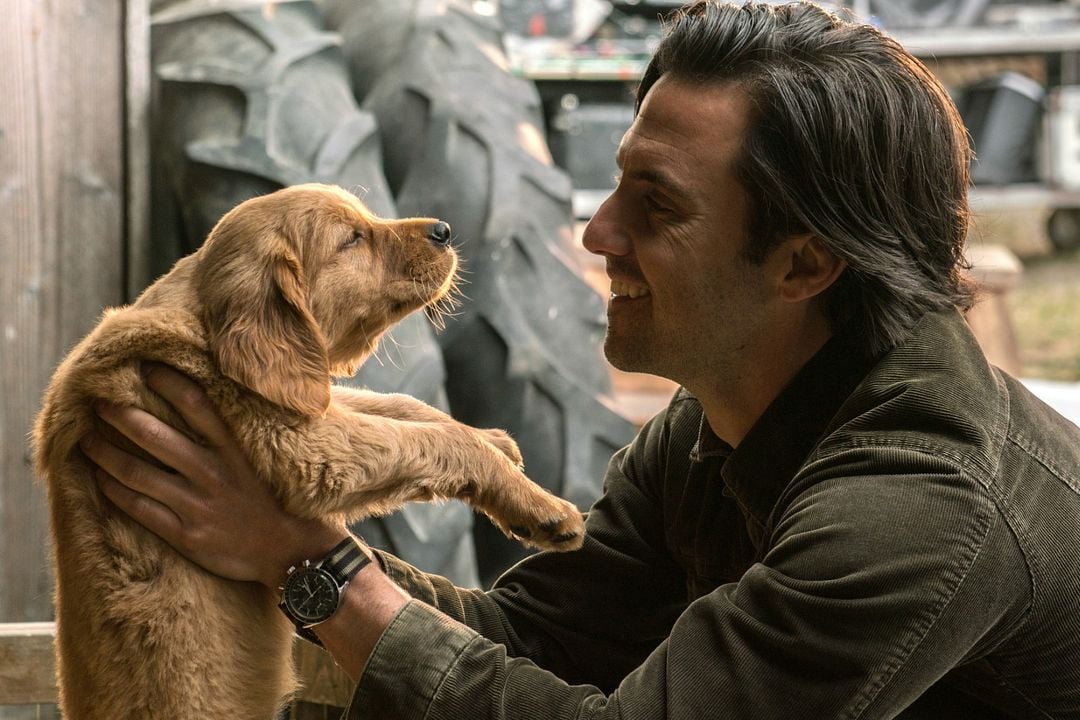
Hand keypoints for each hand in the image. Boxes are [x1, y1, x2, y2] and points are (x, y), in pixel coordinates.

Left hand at [80, 364, 346, 588]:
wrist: (291, 550)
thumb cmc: (279, 500)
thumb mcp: (265, 460)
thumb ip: (238, 435)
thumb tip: (213, 404)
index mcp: (235, 449)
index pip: (196, 404)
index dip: (167, 382)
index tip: (145, 368)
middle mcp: (213, 472)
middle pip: (155, 436)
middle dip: (120, 416)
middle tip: (99, 402)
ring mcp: (197, 505)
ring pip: (136, 473)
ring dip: (105, 454)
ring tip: (86, 440)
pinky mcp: (186, 535)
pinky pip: (140, 509)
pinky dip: (114, 492)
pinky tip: (99, 480)